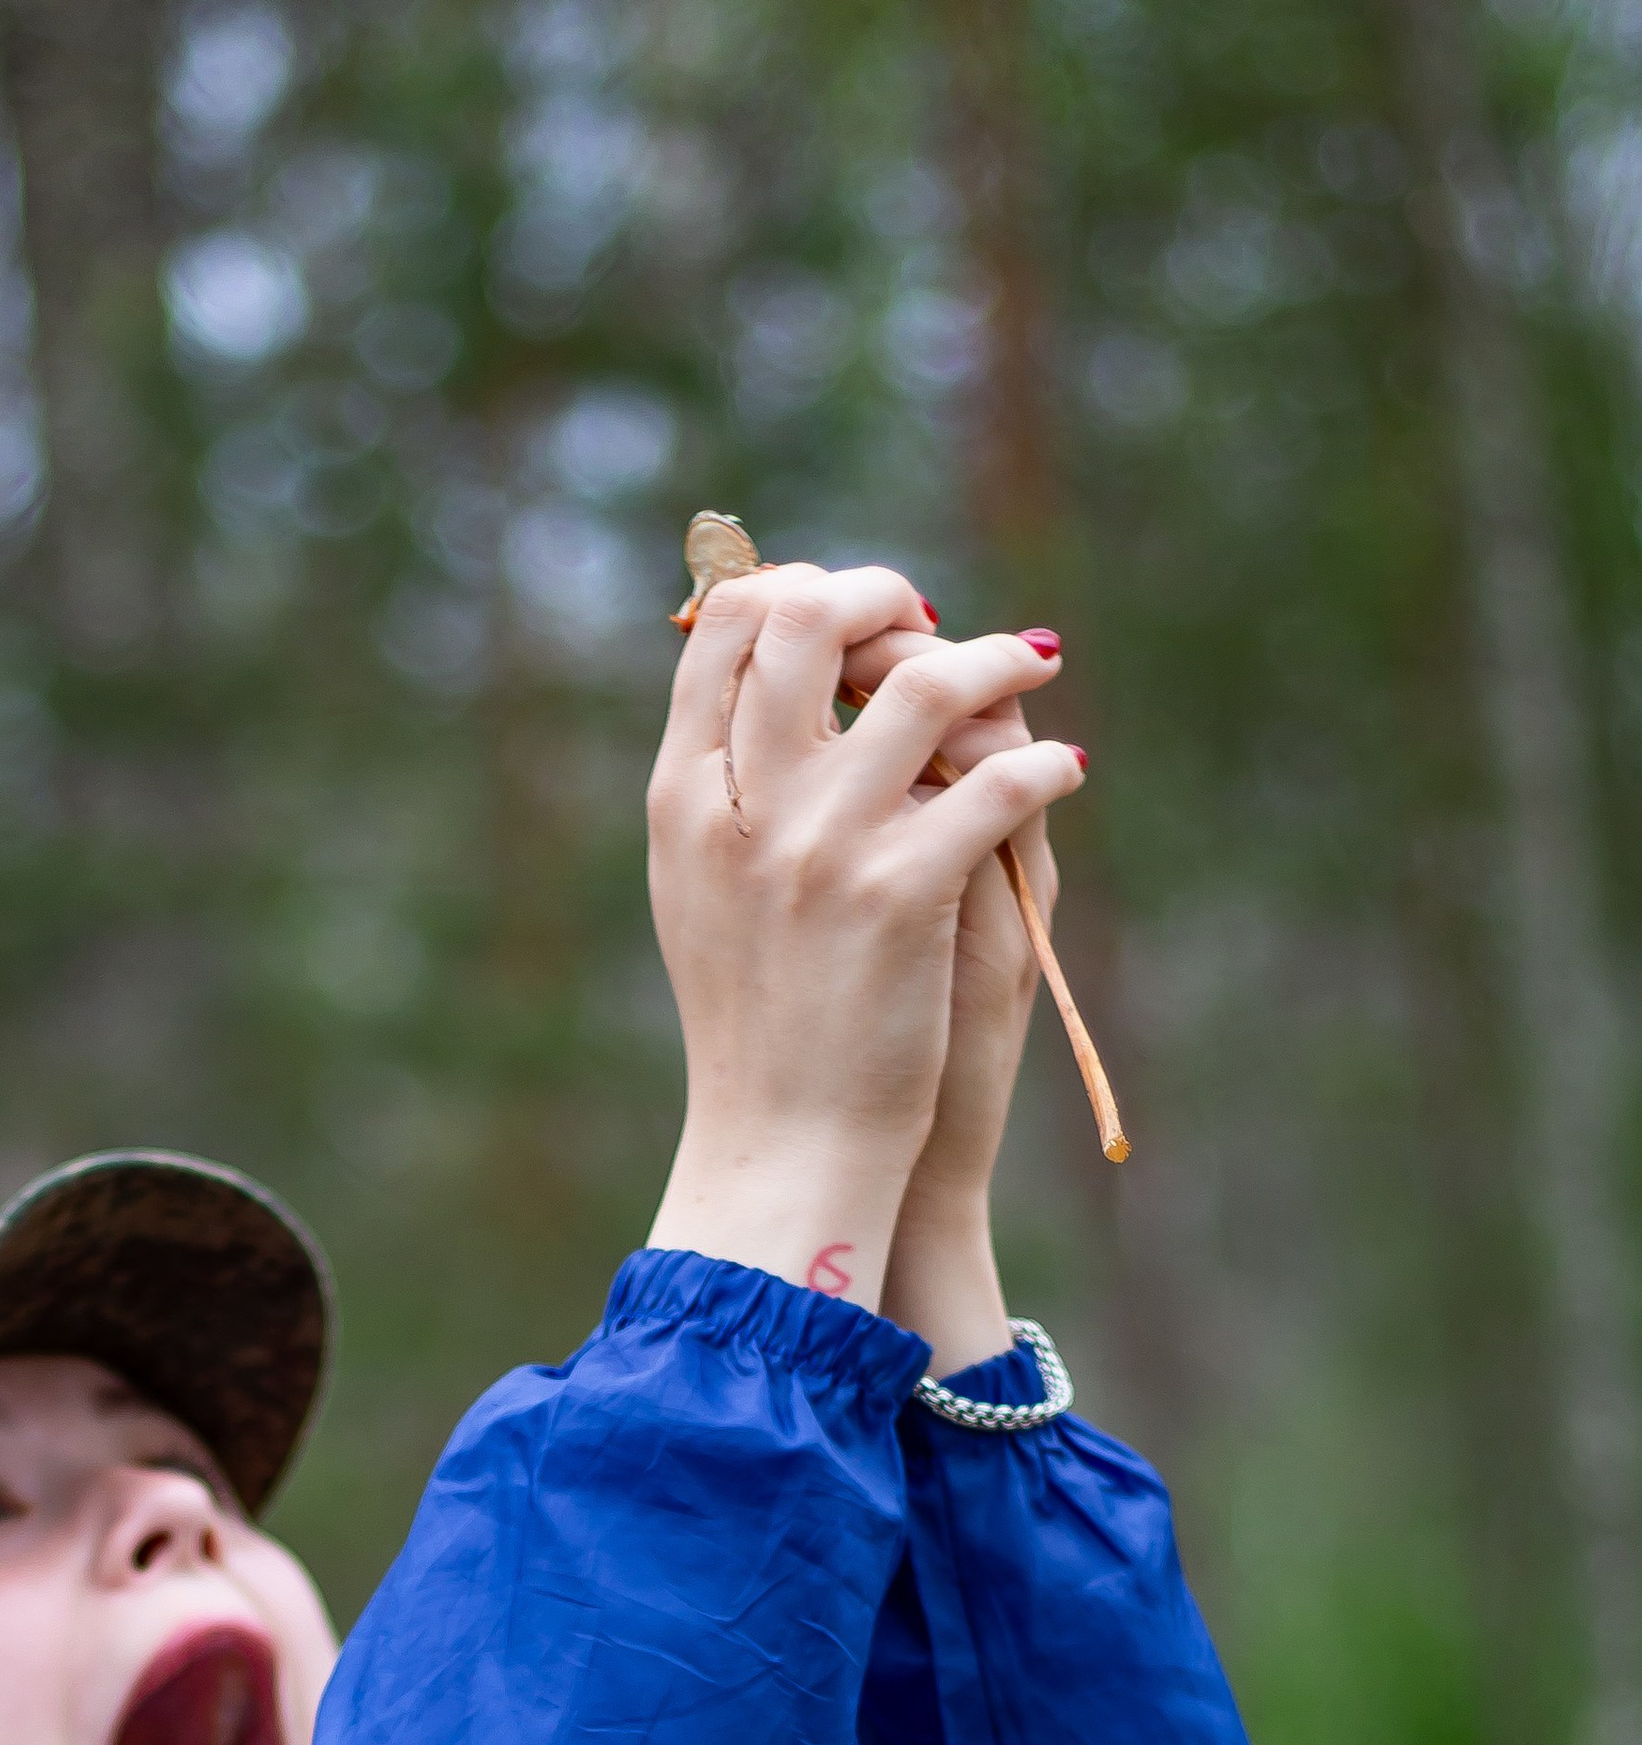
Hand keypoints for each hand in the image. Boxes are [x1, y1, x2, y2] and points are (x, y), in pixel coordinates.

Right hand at [644, 565, 1080, 1311]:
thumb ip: (728, 791)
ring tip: (1035, 670)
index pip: (728, 631)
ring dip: (996, 661)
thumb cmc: (756, 1026)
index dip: (799, 588)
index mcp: (683, 802)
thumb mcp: (705, 897)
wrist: (782, 1149)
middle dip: (887, 594)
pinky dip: (1048, 767)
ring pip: (924, 686)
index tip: (856, 608)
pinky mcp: (901, 898)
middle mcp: (744, 809)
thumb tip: (779, 682)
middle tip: (940, 616)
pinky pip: (998, 785)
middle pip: (810, 621)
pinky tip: (1067, 772)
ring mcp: (823, 849)